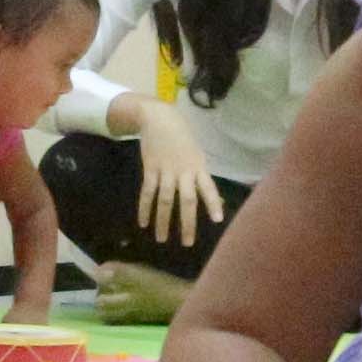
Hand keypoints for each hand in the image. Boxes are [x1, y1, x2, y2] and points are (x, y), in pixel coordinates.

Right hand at [134, 100, 225, 246]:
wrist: (159, 118)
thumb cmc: (183, 139)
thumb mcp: (197, 155)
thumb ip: (202, 178)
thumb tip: (217, 200)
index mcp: (199, 167)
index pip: (208, 187)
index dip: (213, 203)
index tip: (218, 220)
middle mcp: (184, 170)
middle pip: (186, 199)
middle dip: (187, 222)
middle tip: (187, 243)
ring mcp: (166, 170)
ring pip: (164, 200)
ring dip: (162, 221)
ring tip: (161, 239)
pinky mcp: (150, 169)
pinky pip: (147, 192)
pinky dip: (145, 208)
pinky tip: (143, 223)